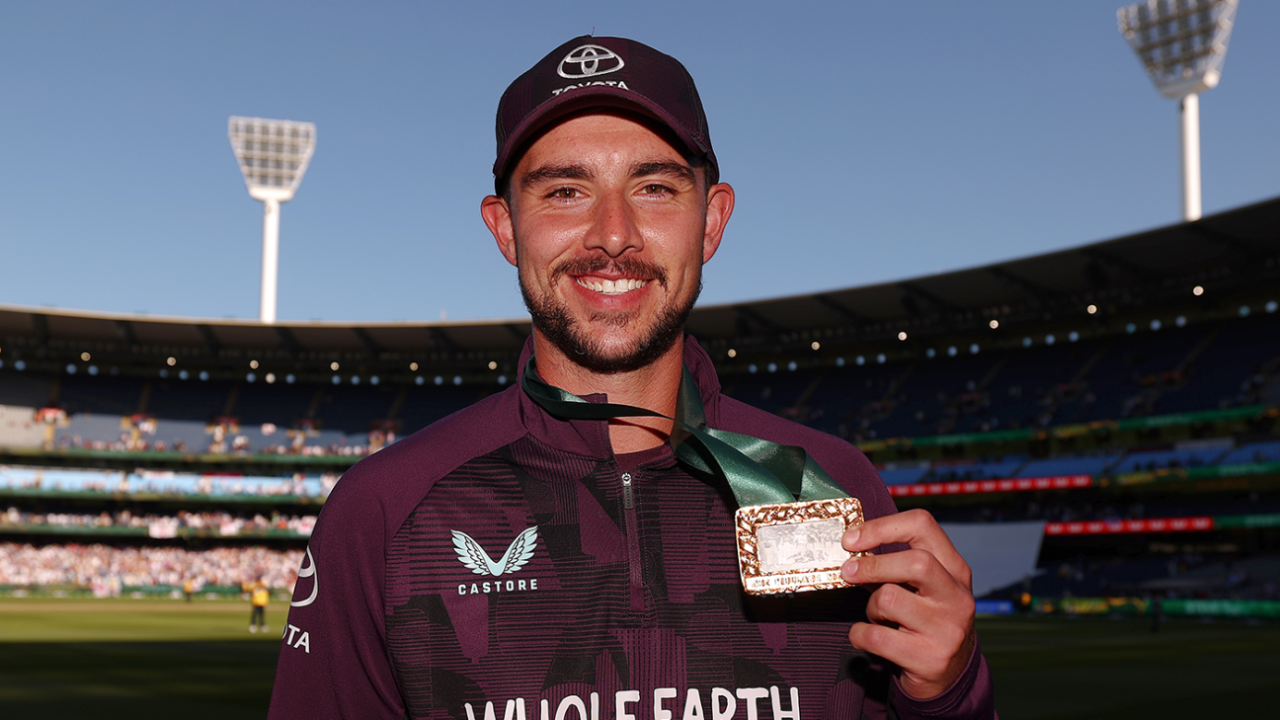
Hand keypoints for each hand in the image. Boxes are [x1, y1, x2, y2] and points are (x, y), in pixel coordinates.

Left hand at [841, 508, 975, 699]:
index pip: (923, 526)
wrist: (949, 674)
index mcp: (955, 570)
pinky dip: (860, 634)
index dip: (881, 527)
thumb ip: (895, 565)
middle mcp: (957, 597)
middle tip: (848, 572)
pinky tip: (866, 636)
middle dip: (872, 566)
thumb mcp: (922, 587)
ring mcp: (947, 630)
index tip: (851, 539)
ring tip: (876, 616)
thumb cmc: (925, 619)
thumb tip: (851, 546)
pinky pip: (876, 637)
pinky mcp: (930, 659)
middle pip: (916, 562)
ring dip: (870, 607)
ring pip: (889, 600)